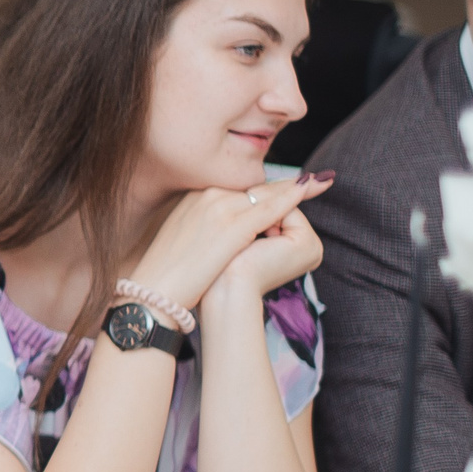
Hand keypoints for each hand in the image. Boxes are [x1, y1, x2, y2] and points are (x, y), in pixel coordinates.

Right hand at [128, 175, 332, 315]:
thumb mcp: (182, 240)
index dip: (264, 187)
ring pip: (264, 195)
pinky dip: (290, 199)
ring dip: (293, 191)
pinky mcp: (231, 226)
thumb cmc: (166, 276)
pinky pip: (268, 208)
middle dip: (284, 185)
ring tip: (318, 183)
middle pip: (253, 188)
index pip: (237, 189)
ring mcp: (218, 208)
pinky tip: (307, 192)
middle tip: (314, 179)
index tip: (285, 185)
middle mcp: (206, 195)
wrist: (154, 292)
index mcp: (192, 198)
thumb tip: (224, 235)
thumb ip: (204, 228)